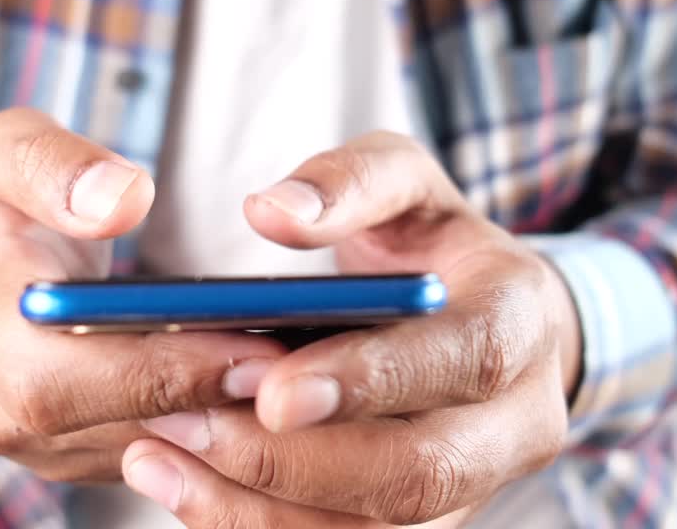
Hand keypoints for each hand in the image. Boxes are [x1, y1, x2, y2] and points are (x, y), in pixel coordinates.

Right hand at [0, 108, 286, 481]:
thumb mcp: (8, 152)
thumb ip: (55, 165)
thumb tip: (121, 199)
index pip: (56, 373)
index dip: (156, 368)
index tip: (250, 343)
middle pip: (108, 425)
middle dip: (211, 397)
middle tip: (306, 367)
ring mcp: (33, 449)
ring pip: (142, 452)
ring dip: (224, 421)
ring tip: (306, 379)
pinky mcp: (75, 462)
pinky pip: (153, 458)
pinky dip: (214, 428)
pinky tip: (270, 392)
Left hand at [124, 131, 581, 524]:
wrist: (483, 319)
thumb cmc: (432, 242)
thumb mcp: (404, 182)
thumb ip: (348, 181)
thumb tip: (271, 210)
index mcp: (520, 318)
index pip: (463, 360)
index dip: (369, 380)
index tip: (270, 388)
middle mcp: (517, 419)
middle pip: (420, 472)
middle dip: (296, 461)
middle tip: (184, 424)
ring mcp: (478, 485)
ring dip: (259, 505)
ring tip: (156, 458)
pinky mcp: (430, 524)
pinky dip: (257, 524)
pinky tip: (183, 486)